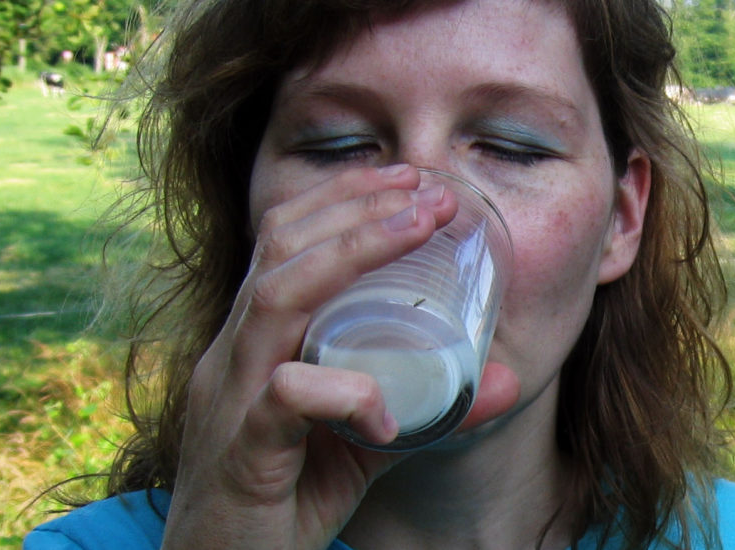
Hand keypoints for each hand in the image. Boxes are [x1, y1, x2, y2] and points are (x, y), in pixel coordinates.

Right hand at [161, 165, 517, 548]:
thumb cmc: (284, 497)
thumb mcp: (366, 444)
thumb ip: (425, 409)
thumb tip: (505, 381)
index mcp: (256, 342)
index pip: (285, 243)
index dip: (342, 200)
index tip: (407, 177)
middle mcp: (233, 356)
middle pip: (281, 251)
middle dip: (358, 207)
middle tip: (428, 189)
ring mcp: (229, 400)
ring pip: (276, 301)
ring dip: (351, 254)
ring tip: (416, 229)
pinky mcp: (240, 454)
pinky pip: (284, 401)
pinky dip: (344, 393)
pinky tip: (387, 411)